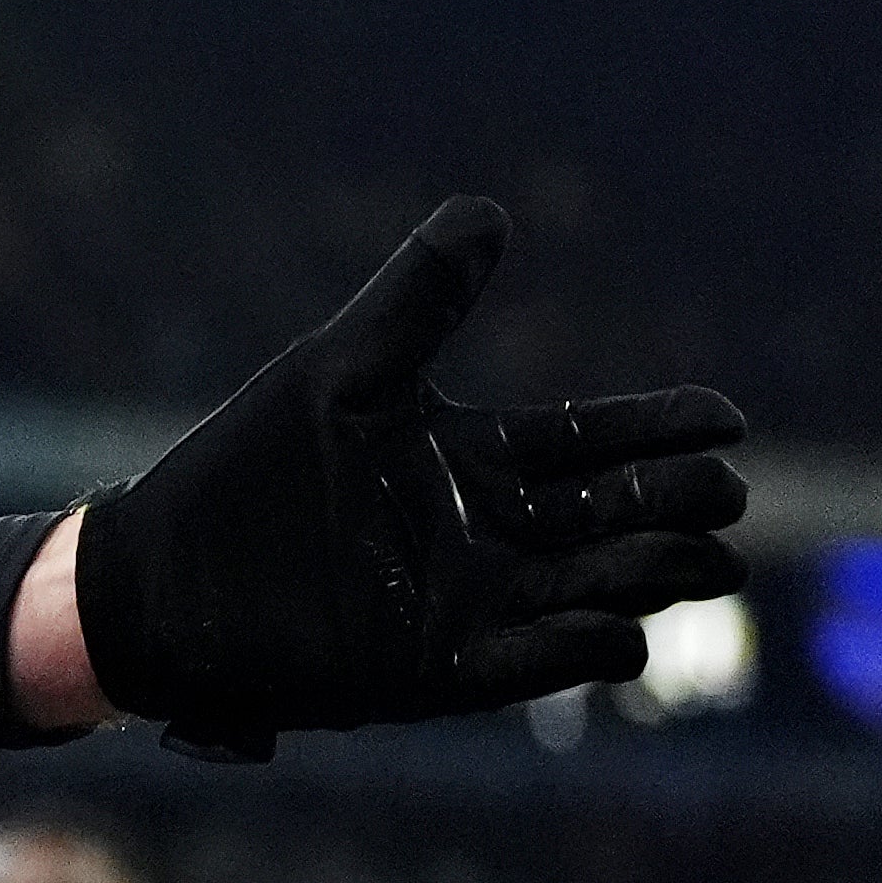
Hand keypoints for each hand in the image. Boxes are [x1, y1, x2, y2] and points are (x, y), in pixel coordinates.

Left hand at [74, 200, 749, 759]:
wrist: (155, 580)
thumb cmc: (243, 471)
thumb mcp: (341, 374)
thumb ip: (417, 302)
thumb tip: (488, 211)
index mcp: (480, 460)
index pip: (601, 440)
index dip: (668, 428)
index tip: (726, 418)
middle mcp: (493, 534)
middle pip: (620, 515)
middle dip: (679, 504)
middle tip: (722, 492)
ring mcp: (473, 605)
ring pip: (598, 590)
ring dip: (651, 575)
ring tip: (694, 557)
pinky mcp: (437, 672)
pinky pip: (532, 666)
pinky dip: (579, 648)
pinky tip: (615, 630)